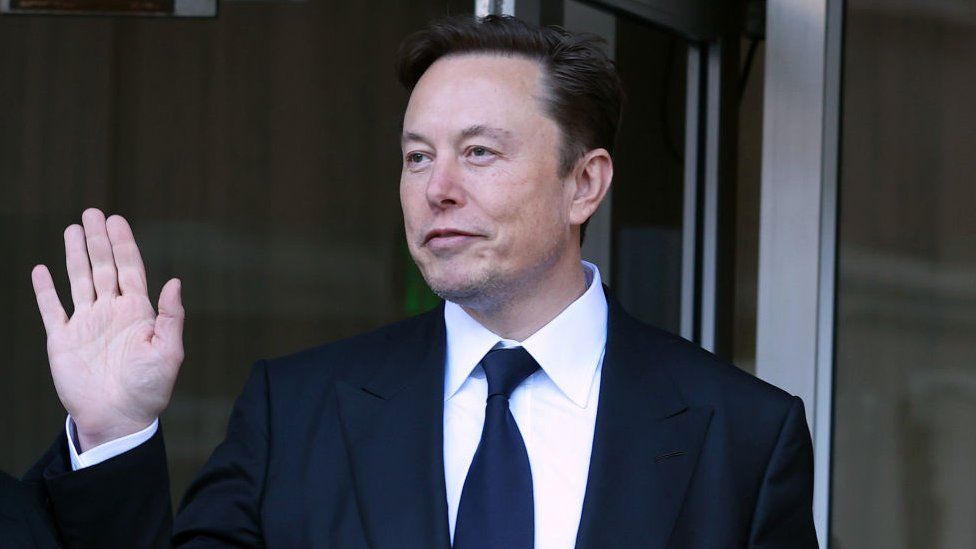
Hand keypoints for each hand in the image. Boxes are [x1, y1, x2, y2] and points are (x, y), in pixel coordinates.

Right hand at [31, 208, 184, 451]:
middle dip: (98, 240)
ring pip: (78, 280)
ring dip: (75, 255)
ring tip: (72, 228)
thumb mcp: (169, 352)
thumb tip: (174, 281)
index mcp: (138, 313)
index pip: (130, 269)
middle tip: (93, 212)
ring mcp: (86, 324)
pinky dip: (45, 290)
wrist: (118, 419)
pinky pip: (52, 309)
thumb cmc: (149, 389)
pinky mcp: (63, 340)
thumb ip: (171, 316)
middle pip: (103, 267)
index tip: (116, 220)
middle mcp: (111, 312)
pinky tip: (41, 269)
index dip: (123, 244)